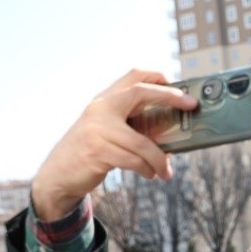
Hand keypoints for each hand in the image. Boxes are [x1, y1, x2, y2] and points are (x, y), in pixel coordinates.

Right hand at [33, 70, 197, 220]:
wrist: (58, 174)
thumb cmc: (92, 152)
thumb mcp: (108, 132)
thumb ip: (132, 125)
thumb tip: (172, 131)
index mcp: (104, 101)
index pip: (132, 76)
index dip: (158, 77)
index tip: (181, 87)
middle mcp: (99, 109)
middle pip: (139, 93)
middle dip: (169, 97)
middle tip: (192, 106)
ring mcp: (97, 129)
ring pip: (143, 142)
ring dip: (159, 160)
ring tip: (165, 171)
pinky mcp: (97, 151)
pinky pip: (134, 160)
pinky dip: (147, 169)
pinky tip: (150, 174)